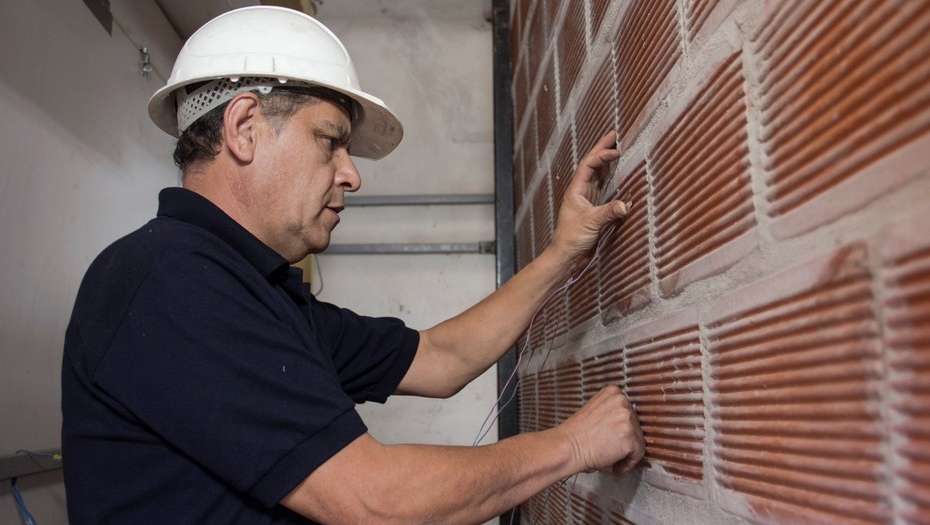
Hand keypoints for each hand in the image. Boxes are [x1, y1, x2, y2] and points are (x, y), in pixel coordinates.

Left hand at [550, 131, 626, 261]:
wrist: (567, 255)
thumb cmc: (572, 238)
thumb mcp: (591, 223)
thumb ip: (608, 212)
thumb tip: (626, 204)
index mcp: (576, 190)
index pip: (589, 165)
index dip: (602, 155)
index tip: (616, 149)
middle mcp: (581, 192)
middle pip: (592, 165)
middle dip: (602, 150)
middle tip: (615, 134)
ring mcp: (587, 200)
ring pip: (598, 175)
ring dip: (607, 162)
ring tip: (617, 149)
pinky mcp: (593, 209)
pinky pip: (603, 189)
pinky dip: (611, 179)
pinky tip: (618, 175)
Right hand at [557, 385, 644, 474]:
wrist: (568, 447)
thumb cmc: (576, 434)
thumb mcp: (594, 411)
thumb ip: (610, 412)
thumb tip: (622, 426)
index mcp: (613, 392)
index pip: (629, 411)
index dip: (622, 427)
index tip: (616, 436)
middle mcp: (622, 402)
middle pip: (636, 425)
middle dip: (625, 440)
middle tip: (612, 449)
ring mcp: (627, 419)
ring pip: (638, 440)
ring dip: (627, 452)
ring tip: (611, 458)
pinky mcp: (630, 438)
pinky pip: (638, 454)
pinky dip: (627, 463)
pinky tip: (614, 465)